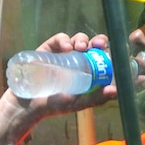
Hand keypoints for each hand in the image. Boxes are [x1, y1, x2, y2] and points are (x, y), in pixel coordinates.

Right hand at [0, 31, 114, 144]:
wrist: (28, 105)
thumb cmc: (54, 106)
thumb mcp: (77, 103)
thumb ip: (96, 99)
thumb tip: (115, 91)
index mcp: (89, 71)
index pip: (103, 57)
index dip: (111, 51)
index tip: (116, 52)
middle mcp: (78, 59)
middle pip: (93, 44)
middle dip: (99, 40)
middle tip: (99, 45)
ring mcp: (63, 53)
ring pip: (78, 39)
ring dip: (82, 39)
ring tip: (81, 47)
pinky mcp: (48, 48)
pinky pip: (59, 39)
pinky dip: (64, 39)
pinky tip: (65, 47)